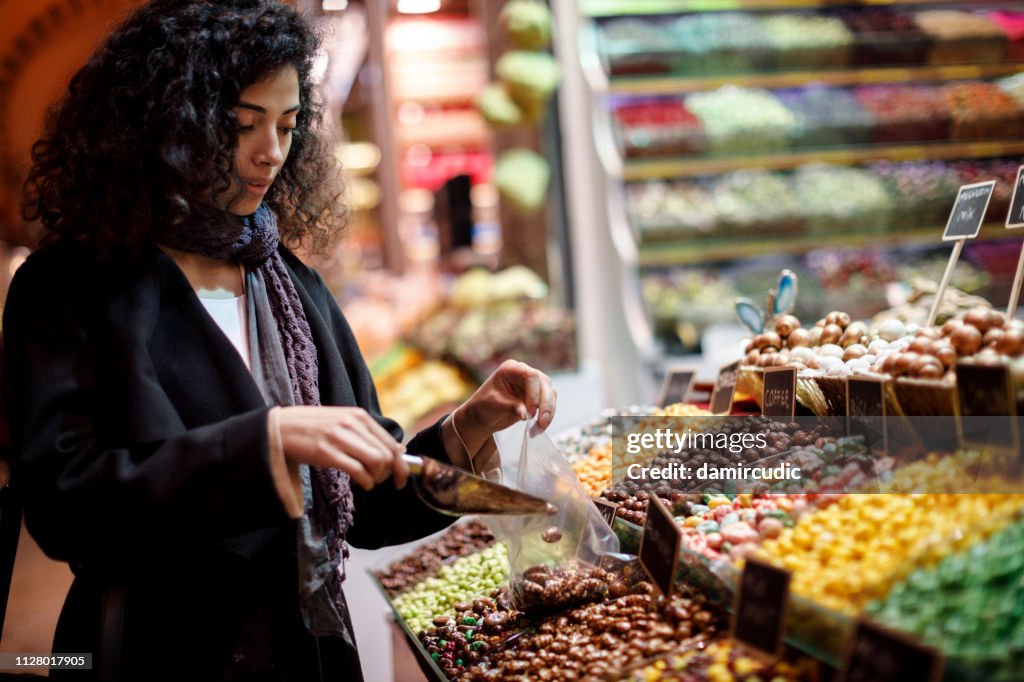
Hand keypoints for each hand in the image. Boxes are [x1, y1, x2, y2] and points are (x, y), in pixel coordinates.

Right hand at [277, 406, 405, 490]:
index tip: (401, 477)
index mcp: (359, 416)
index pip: (391, 443)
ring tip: (370, 481)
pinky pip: (358, 471)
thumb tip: (396, 451)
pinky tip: (362, 483)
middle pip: (387, 454)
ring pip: (376, 462)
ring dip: (377, 478)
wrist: (280, 428)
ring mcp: (339, 437)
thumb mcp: (343, 423)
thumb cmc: (314, 428)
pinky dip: (366, 482)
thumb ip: (367, 434)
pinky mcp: (326, 452)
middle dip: (392, 474)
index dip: (402, 464)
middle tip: (384, 482)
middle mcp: (352, 424)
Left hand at [453, 360, 556, 454]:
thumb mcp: (494, 406)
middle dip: (545, 405)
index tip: (530, 412)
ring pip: (550, 393)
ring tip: (540, 427)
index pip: (531, 376)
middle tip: (540, 422)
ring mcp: (533, 384)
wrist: (483, 416)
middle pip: (544, 383)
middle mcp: (524, 373)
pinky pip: (549, 403)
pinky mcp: (537, 396)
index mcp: (511, 369)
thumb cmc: (484, 406)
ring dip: (548, 412)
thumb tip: (526, 414)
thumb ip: (511, 407)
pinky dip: (547, 416)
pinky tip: (540, 427)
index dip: (534, 394)